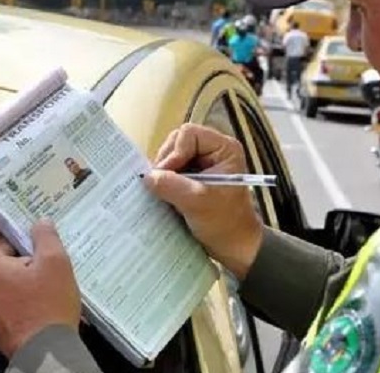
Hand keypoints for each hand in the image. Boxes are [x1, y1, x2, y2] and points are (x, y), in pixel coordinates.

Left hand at [0, 212, 80, 356]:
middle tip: (38, 230)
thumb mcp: (55, 263)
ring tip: (45, 253)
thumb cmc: (48, 304)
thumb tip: (39, 222)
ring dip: (17, 258)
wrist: (44, 351)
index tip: (12, 209)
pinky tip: (40, 276)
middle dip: (12, 237)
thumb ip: (45, 236)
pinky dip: (15, 276)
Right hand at [144, 124, 262, 279]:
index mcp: (224, 149)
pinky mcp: (193, 176)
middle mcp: (214, 150)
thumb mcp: (197, 203)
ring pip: (171, 155)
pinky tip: (163, 193)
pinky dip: (165, 179)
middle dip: (167, 162)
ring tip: (163, 191)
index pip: (189, 134)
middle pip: (178, 141)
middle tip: (161, 184)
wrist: (233, 245)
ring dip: (164, 172)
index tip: (167, 176)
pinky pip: (172, 168)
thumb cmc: (225, 223)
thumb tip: (146, 176)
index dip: (175, 153)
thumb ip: (172, 186)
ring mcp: (203, 163)